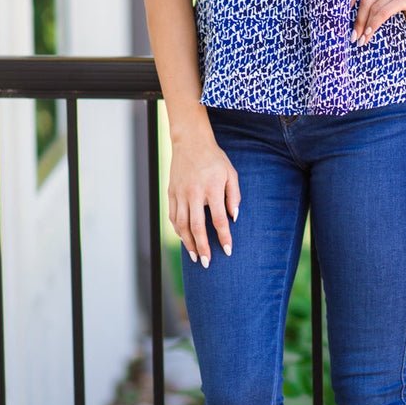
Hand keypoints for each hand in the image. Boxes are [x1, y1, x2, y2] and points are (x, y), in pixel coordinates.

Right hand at [168, 133, 239, 267]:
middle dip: (202, 248)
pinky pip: (173, 217)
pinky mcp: (171, 193)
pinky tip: (185, 239)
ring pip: (181, 225)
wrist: (190, 141)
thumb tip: (234, 217)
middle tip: (207, 263)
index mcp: (212, 188)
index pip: (218, 220)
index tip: (227, 251)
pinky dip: (178, 231)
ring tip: (195, 256)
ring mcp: (180, 194)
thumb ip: (234, 196)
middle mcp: (194, 193)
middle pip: (197, 227)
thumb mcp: (230, 174)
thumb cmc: (214, 159)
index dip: (223, 237)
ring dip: (188, 243)